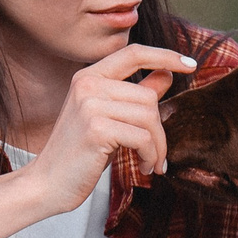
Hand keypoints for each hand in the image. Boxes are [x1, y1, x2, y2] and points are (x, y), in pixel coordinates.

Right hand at [21, 44, 195, 211]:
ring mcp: (90, 105)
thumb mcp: (108, 119)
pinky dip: (151, 156)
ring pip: (149, 117)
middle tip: (157, 154)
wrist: (47, 184)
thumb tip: (167, 75)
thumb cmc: (80, 154)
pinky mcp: (96, 129)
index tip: (190, 63)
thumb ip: (135, 96)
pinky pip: (143, 138)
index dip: (164, 55)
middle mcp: (88, 84)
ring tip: (150, 163)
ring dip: (158, 147)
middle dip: (160, 129)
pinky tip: (143, 168)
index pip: (133, 53)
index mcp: (89, 77)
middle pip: (148, 96)